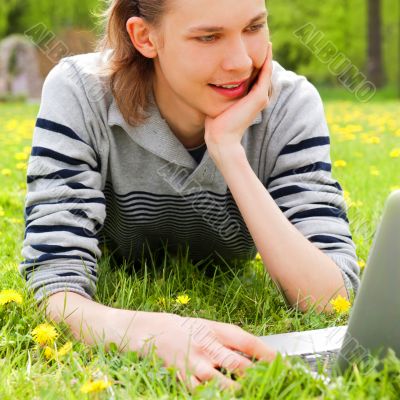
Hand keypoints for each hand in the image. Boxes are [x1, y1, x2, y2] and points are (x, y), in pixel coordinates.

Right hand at [129, 312, 275, 393]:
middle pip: (240, 364)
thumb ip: (227, 339)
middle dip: (259, 377)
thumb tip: (252, 353)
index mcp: (215, 330)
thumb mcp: (206, 327)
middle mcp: (208, 347)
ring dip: (240, 391)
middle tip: (276, 384)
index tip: (283, 363)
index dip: (267, 354)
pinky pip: (201, 393)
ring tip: (255, 395)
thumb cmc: (181, 327)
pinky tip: (224, 397)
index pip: (248, 342)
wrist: (148, 330)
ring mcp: (195, 364)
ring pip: (224, 384)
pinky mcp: (182, 378)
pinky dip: (215, 396)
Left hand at [204, 41, 272, 163]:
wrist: (220, 137)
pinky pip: (265, 74)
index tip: (251, 51)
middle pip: (262, 73)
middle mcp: (258, 98)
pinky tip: (267, 48)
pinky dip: (267, 61)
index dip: (255, 64)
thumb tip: (212, 83)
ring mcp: (260, 98)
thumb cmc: (216, 124)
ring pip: (266, 72)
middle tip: (262, 41)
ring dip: (267, 56)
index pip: (255, 78)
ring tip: (267, 41)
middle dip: (262, 58)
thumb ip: (221, 93)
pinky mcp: (259, 97)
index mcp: (249, 100)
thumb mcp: (219, 103)